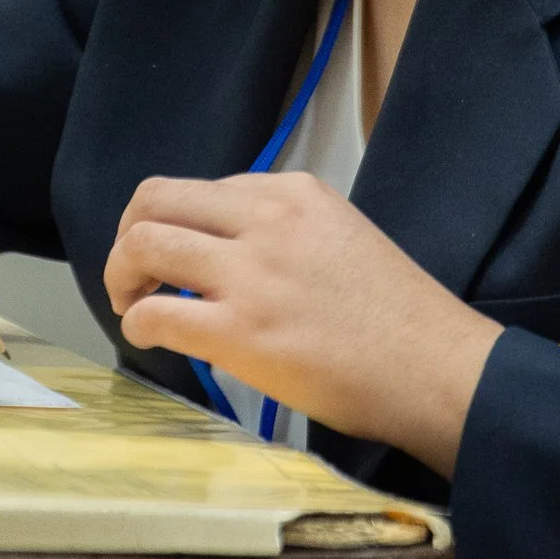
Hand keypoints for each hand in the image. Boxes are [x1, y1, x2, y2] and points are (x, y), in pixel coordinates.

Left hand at [104, 172, 499, 476]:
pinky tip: (153, 340)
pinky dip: (138, 325)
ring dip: (121, 275)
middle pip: (154, 198)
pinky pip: (155, 314)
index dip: (178, 224)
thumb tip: (228, 253)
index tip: (179, 259)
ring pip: (142, 244)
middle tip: (134, 275)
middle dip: (127, 234)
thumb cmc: (399, 317)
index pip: (205, 189)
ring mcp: (251, 274)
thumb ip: (284, 232)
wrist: (438, 369)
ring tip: (133, 304)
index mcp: (293, 192)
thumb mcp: (341, 236)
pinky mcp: (241, 332)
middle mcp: (266, 219)